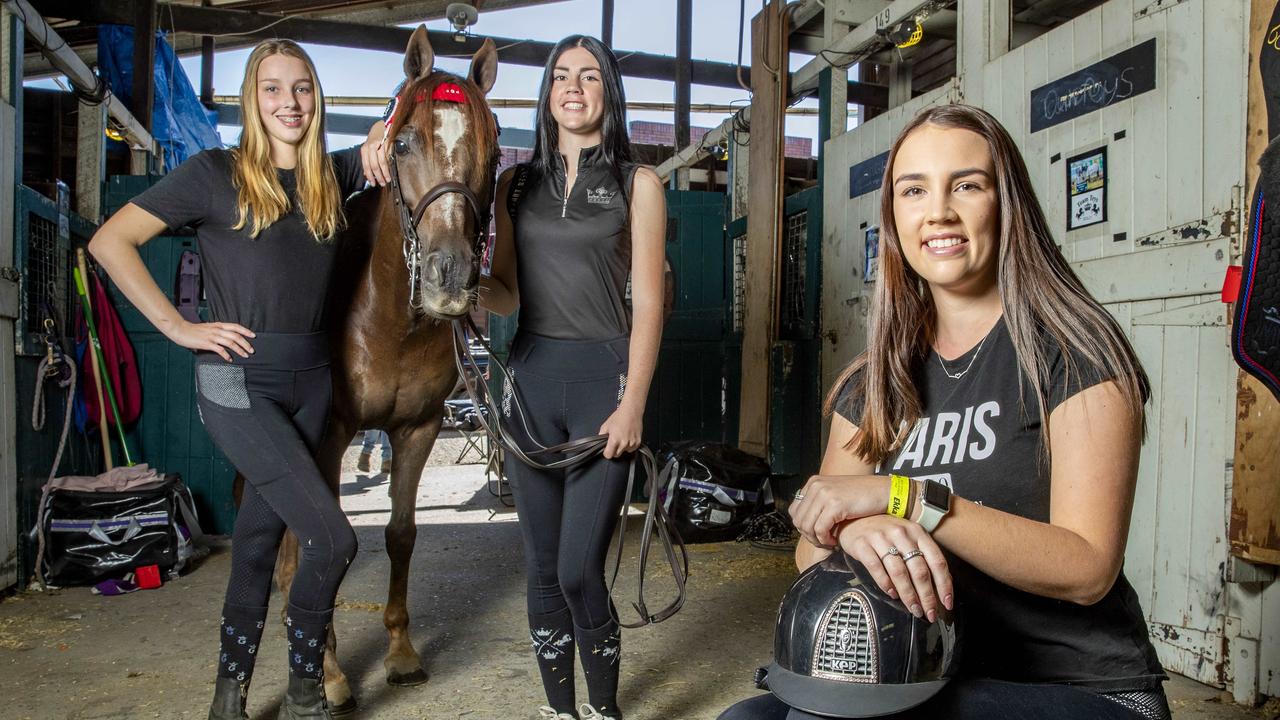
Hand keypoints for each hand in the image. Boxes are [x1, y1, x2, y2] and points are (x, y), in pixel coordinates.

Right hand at [168, 320, 254, 360]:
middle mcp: (217, 330)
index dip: (246, 331)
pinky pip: (220, 349)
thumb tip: (227, 337)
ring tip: (245, 355)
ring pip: (230, 342)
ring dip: (239, 349)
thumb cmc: (194, 330)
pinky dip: (226, 355)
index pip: (235, 326)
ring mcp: (212, 336)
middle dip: (246, 343)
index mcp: (218, 325)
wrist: (180, 330)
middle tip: (252, 350)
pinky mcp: (206, 343)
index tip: (253, 336)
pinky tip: (230, 359)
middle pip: (236, 336)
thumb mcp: (209, 327)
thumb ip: (218, 331)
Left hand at [360, 123, 390, 186]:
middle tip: (382, 183)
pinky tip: (390, 172)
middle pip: (373, 166)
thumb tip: (367, 174)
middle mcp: (370, 147)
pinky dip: (388, 167)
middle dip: (378, 177)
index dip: (370, 176)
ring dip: (384, 173)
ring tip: (387, 179)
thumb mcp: (369, 148)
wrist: (383, 126)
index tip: (373, 183)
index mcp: (364, 150)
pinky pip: (387, 158)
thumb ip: (368, 160)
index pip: (366, 166)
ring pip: (380, 163)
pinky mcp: (386, 144)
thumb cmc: (376, 138)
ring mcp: (378, 145)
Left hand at [598, 404, 642, 458]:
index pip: (608, 455)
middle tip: (615, 441)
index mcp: (614, 440)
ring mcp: (632, 443)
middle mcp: (624, 443)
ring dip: (622, 448)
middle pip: (616, 455)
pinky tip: (628, 437)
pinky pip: (631, 449)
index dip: (606, 452)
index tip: (607, 449)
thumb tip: (600, 443)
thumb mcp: (605, 426)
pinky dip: (629, 446)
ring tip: (622, 437)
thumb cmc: (619, 416)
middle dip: (614, 450)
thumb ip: (601, 436)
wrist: (631, 411)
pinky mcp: (638, 442)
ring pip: (624, 452)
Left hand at [789, 474, 886, 547]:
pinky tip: (835, 542)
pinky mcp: (835, 504)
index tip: (816, 535)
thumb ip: (820, 504)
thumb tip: (804, 524)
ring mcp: (824, 494)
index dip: (803, 527)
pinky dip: (825, 540)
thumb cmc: (863, 498)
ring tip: (829, 543)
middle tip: (823, 543)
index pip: (795, 510)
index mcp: (814, 482)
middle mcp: (816, 485)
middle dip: (809, 536)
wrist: (885, 492)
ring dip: (817, 540)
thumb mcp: (836, 495)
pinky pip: (820, 530)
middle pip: (798, 519)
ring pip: (807, 526)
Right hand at [837, 515, 952, 621]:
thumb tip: (942, 584)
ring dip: (908, 595)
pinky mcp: (862, 545)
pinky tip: (892, 593)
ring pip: (899, 572)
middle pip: (919, 570)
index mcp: (917, 532)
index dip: (944, 585)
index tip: (946, 602)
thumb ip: (923, 555)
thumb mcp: (908, 537)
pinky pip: (876, 568)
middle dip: (927, 596)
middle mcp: (901, 534)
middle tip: (929, 613)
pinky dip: (885, 584)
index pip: (937, 561)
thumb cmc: (884, 532)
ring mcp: (881, 538)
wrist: (853, 519)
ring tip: (913, 608)